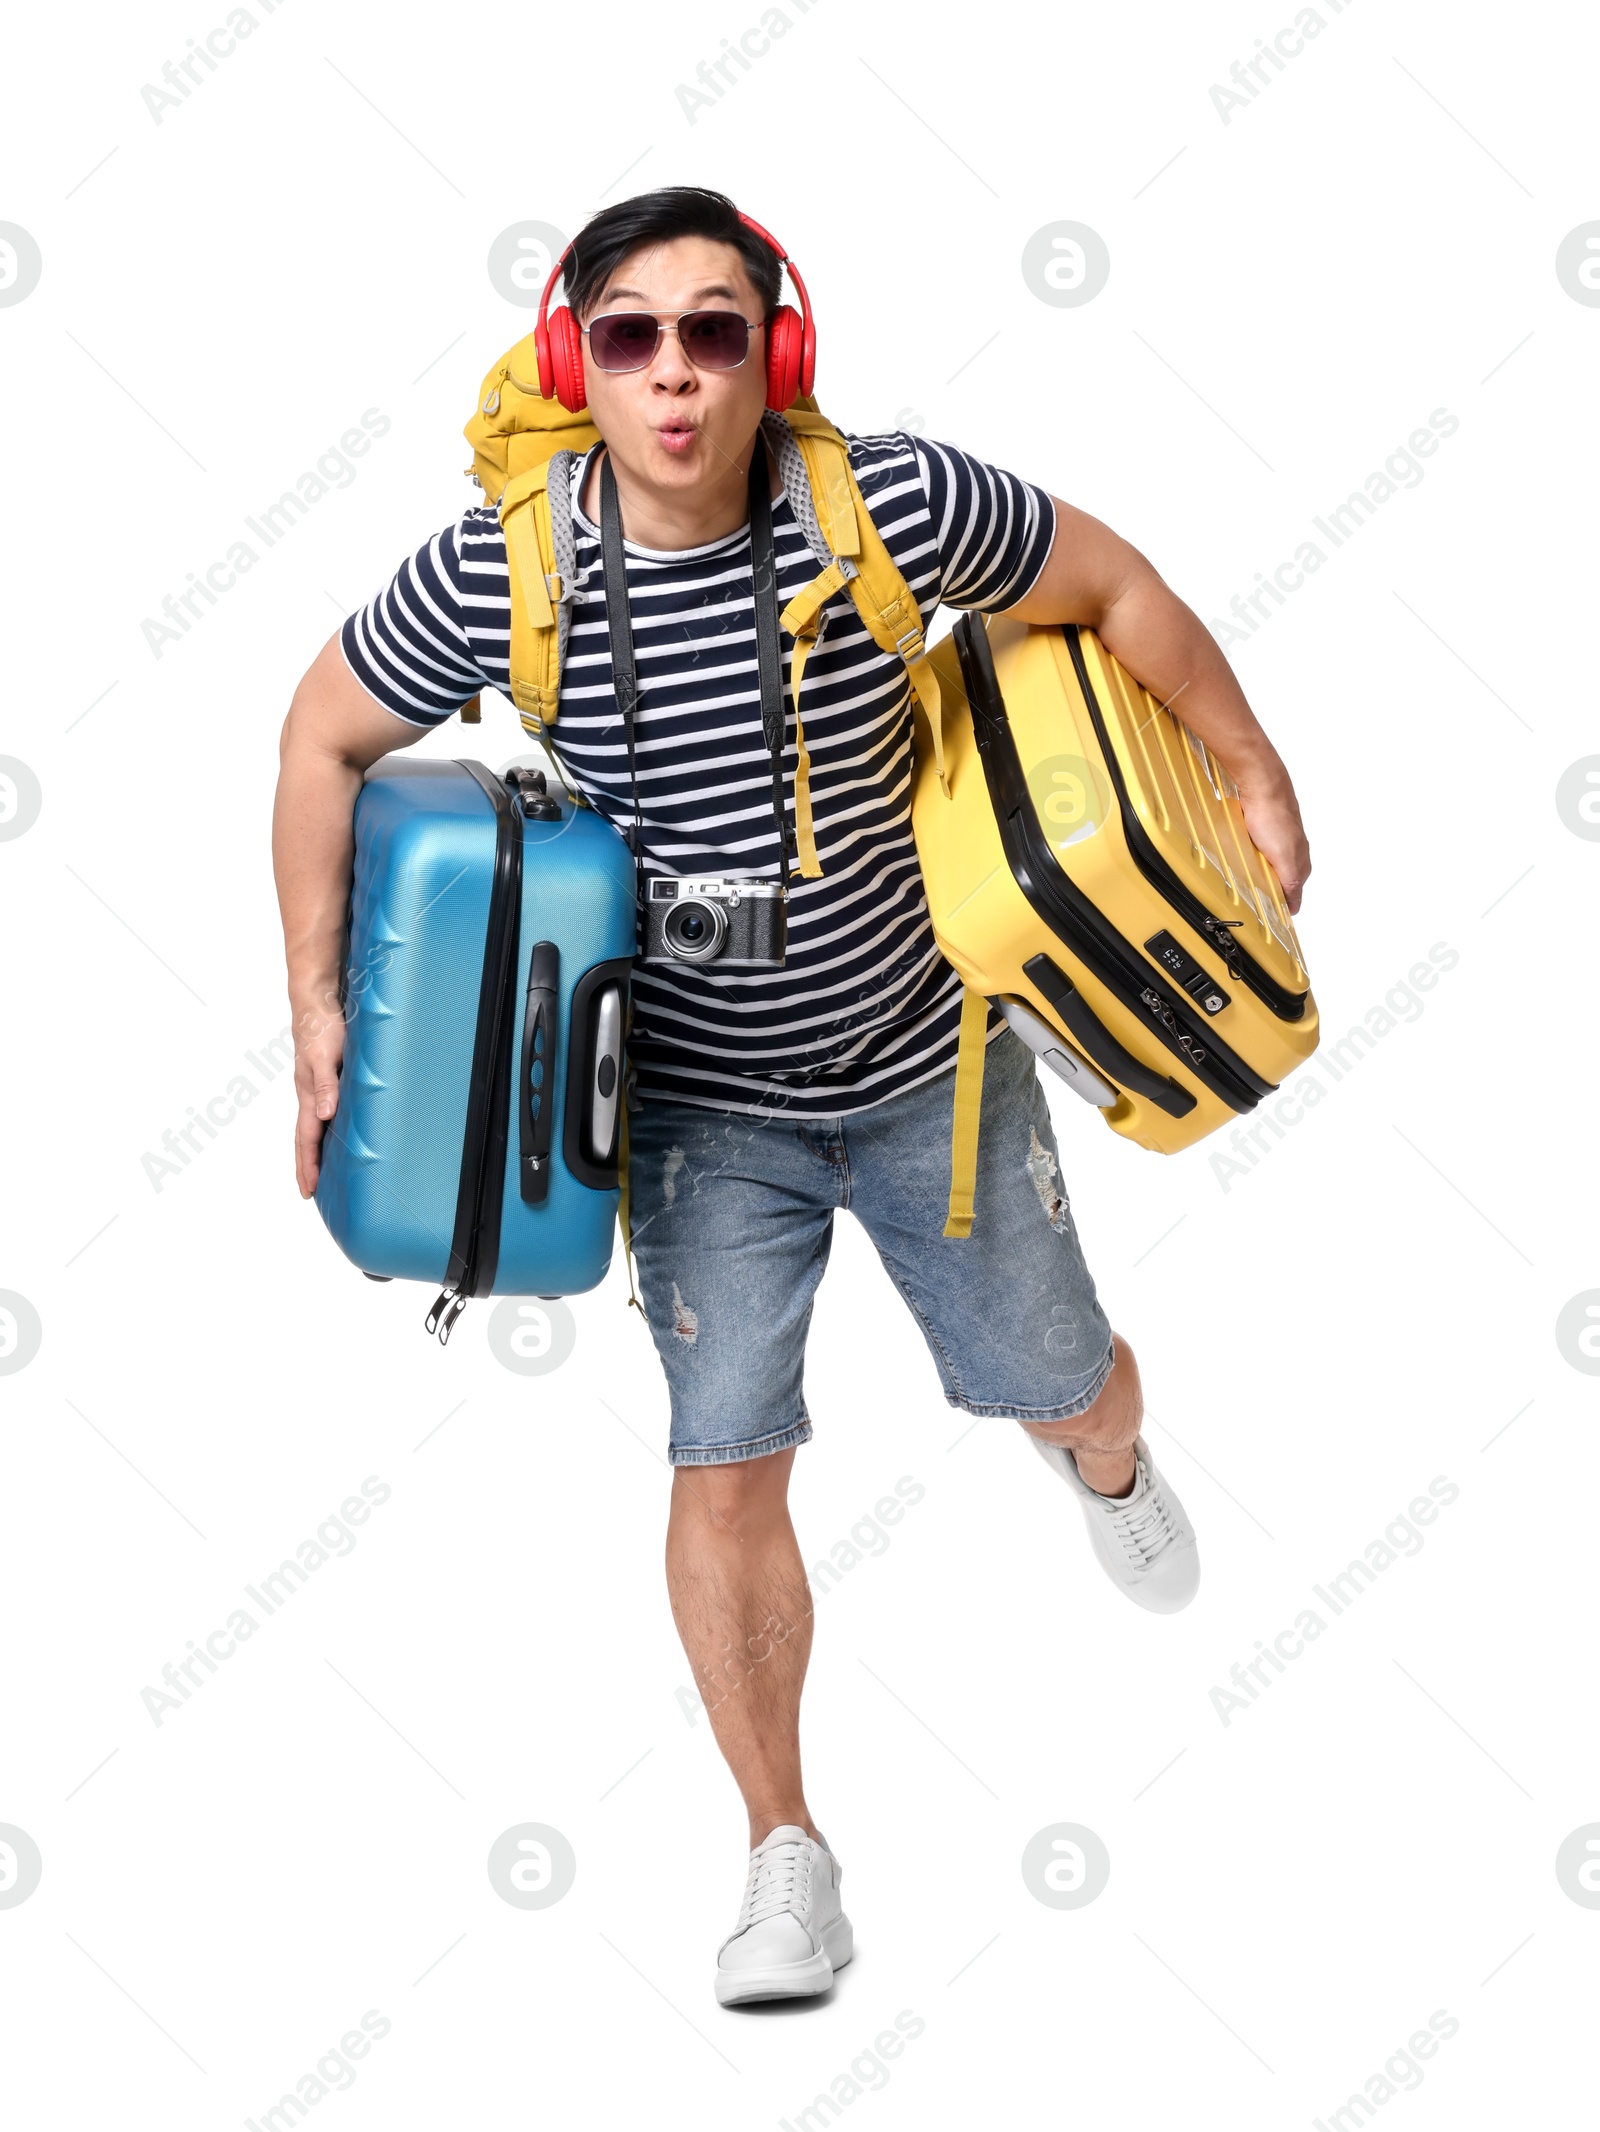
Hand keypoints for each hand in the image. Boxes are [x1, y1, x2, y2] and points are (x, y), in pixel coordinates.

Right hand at [293, 1002, 345, 1198]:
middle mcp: (308, 1093)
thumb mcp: (327, 1056)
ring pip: (310, 1125)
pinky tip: (328, 1131)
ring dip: (311, 1150)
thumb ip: (326, 1084)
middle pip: (304, 1137)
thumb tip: (325, 1115)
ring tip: (315, 1170)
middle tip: (307, 1190)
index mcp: (308, 1093)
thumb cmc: (321, 1026)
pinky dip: (321, 1129)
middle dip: (306, 1165)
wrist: (315, 1000)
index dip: (308, 1164)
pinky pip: (318, 1111)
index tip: (308, 1189)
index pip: (307, 1137)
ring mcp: (313, 1085)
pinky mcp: (321, 1076)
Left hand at [1237, 769, 1310, 914]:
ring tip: (1257, 882)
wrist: (1263, 784)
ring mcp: (1282, 836)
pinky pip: (1264, 846)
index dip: (1288, 903)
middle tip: (1267, 902)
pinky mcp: (1267, 826)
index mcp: (1300, 859)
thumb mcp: (1283, 857)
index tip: (1279, 915)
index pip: (1297, 890)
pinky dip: (1259, 855)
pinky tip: (1250, 855)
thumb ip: (1290, 881)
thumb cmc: (1273, 815)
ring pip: (1277, 861)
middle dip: (1279, 889)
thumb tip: (1294, 903)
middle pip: (1288, 876)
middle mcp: (1295, 848)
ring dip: (1269, 872)